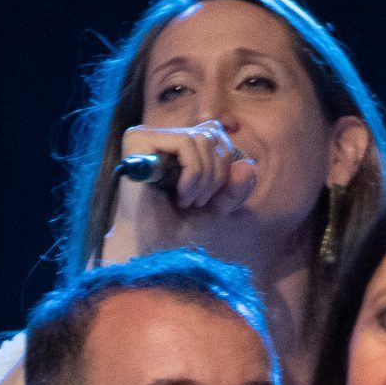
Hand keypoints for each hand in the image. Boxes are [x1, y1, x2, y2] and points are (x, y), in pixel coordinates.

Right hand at [103, 122, 256, 259]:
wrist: (149, 250)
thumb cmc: (176, 231)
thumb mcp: (216, 206)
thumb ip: (235, 188)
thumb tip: (248, 165)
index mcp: (175, 147)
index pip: (216, 135)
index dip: (224, 167)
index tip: (208, 199)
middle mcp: (159, 137)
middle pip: (212, 134)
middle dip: (217, 174)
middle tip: (197, 204)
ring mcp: (146, 136)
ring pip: (202, 138)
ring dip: (204, 178)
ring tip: (187, 202)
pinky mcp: (137, 140)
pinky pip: (185, 143)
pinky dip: (193, 173)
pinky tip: (180, 196)